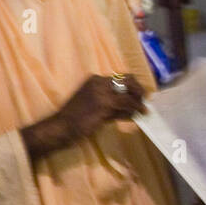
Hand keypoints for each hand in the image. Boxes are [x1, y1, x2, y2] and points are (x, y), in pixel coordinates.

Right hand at [22, 73, 146, 162]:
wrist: (61, 126)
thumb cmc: (74, 118)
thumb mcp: (93, 105)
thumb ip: (110, 103)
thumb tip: (129, 106)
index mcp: (94, 80)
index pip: (120, 78)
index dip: (132, 86)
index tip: (138, 95)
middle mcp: (99, 82)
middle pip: (128, 80)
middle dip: (139, 90)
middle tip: (143, 101)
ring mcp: (102, 92)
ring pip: (129, 93)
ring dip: (138, 102)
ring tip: (142, 111)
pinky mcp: (105, 104)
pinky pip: (126, 105)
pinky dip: (134, 109)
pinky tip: (136, 115)